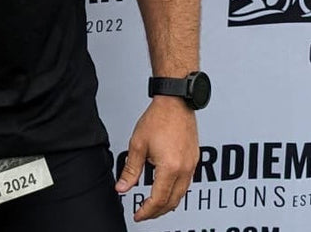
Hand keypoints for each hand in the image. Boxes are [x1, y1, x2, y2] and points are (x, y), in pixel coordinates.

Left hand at [115, 97, 198, 221]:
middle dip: (157, 212)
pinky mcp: (194, 160)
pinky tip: (167, 188)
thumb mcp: (138, 144)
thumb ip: (130, 169)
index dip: (146, 211)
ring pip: (181, 194)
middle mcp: (184, 169)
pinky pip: (186, 183)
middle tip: (143, 213)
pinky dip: (176, 191)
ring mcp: (192, 165)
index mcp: (170, 167)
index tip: (138, 215)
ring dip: (167, 203)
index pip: (158, 200)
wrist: (175, 102)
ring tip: (153, 204)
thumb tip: (122, 188)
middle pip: (172, 202)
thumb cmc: (158, 118)